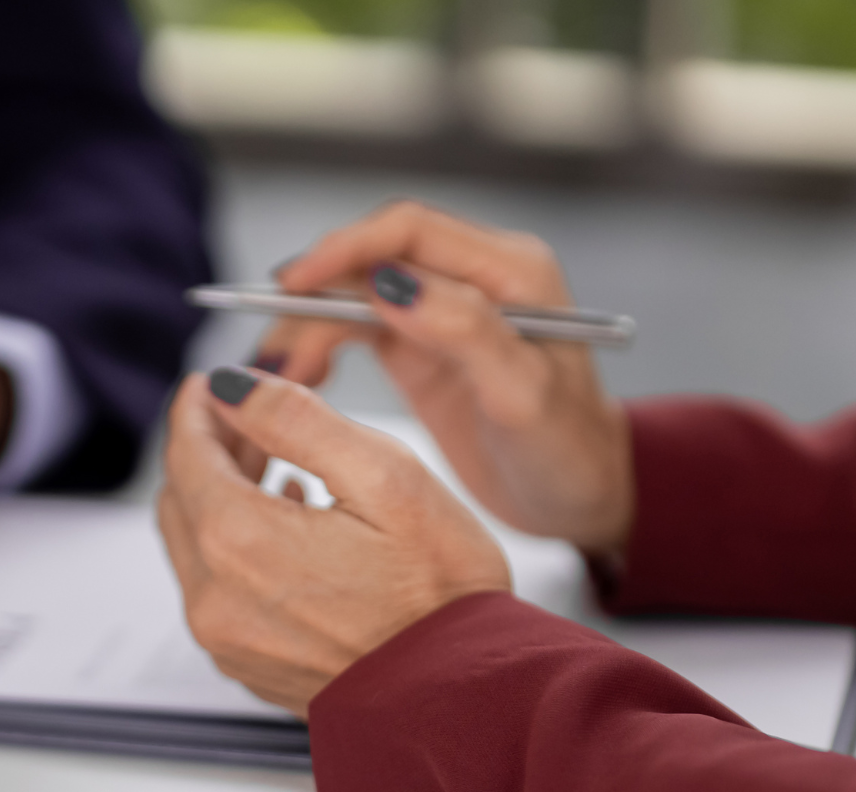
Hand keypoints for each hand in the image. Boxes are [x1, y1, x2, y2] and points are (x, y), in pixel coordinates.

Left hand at [157, 367, 509, 716]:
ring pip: (195, 546)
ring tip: (272, 467)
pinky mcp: (246, 665)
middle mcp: (216, 597)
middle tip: (245, 419)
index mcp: (239, 540)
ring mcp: (227, 639)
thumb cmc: (440, 594)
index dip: (195, 410)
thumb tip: (233, 387)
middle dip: (207, 451)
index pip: (186, 455)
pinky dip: (234, 549)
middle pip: (181, 500)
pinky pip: (217, 591)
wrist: (459, 696)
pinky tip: (285, 526)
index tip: (208, 387)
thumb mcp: (382, 475)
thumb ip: (294, 418)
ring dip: (220, 499)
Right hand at [261, 200, 633, 557]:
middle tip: (275, 359)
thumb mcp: (525, 395)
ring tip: (279, 378)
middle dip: (313, 299)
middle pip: (370, 260)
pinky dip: (319, 347)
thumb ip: (467, 330)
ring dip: (309, 328)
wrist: (580, 497)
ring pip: (352, 294)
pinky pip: (353, 327)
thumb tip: (392, 282)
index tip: (291, 284)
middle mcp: (474, 277)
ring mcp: (441, 310)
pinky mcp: (418, 345)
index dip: (344, 248)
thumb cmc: (567, 451)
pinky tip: (301, 379)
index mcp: (511, 270)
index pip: (409, 229)